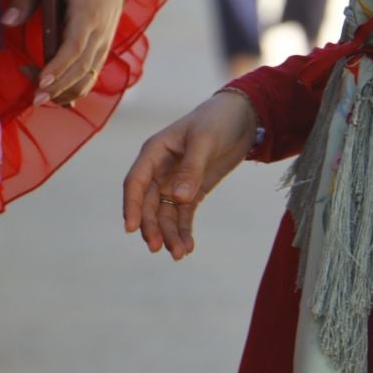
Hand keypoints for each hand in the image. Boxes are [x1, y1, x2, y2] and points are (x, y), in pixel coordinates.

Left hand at [2, 0, 126, 104]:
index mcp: (87, 14)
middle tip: (34, 98)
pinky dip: (75, 87)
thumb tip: (6, 22)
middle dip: (58, 87)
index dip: (58, 67)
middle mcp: (100, 33)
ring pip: (88, 78)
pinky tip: (56, 93)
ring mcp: (104, 43)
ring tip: (38, 93)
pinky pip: (92, 75)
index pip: (74, 48)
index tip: (41, 82)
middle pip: (81, 69)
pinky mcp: (103, 49)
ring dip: (65, 90)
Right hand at [121, 91, 258, 259]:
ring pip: (165, 214)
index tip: (131, 229)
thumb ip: (191, 169)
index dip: (132, 206)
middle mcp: (160, 170)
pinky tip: (188, 247)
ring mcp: (175, 182)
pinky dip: (183, 231)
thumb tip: (178, 198)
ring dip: (169, 234)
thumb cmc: (217, 121)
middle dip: (152, 226)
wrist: (241, 118)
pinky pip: (183, 215)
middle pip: (148, 203)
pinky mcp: (192, 192)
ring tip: (179, 254)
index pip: (136, 182)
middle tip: (159, 248)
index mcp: (154, 152)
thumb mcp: (204, 141)